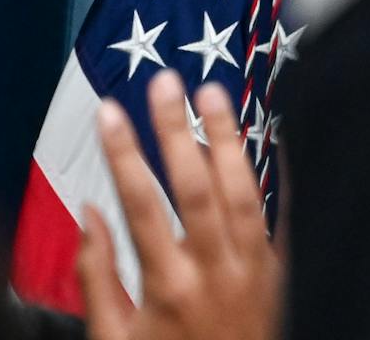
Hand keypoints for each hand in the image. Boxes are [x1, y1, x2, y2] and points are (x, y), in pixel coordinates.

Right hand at [78, 70, 280, 339]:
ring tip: (213, 92)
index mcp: (168, 287)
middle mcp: (216, 271)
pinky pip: (279, 212)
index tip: (109, 110)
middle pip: (195, 185)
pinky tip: (271, 133)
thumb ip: (97, 277)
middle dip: (176, 130)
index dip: (123, 153)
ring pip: (242, 189)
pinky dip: (275, 171)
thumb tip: (88, 214)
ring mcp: (255, 268)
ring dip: (227, 137)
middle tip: (164, 82)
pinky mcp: (281, 270)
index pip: (141, 204)